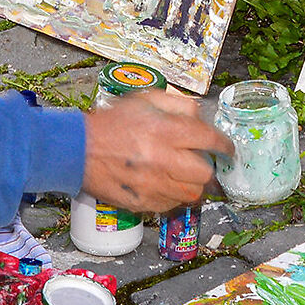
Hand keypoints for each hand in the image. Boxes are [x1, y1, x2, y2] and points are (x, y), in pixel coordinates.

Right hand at [82, 89, 229, 212]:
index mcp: (164, 130)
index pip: (209, 140)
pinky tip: (162, 183)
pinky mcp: (142, 203)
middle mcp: (162, 159)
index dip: (224, 145)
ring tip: (180, 173)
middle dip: (205, 166)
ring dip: (191, 183)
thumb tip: (202, 118)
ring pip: (191, 193)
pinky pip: (171, 205)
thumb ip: (178, 105)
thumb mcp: (145, 100)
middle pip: (204, 172)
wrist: (77, 149)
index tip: (227, 149)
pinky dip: (172, 196)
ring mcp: (152, 185)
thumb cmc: (110, 123)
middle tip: (196, 160)